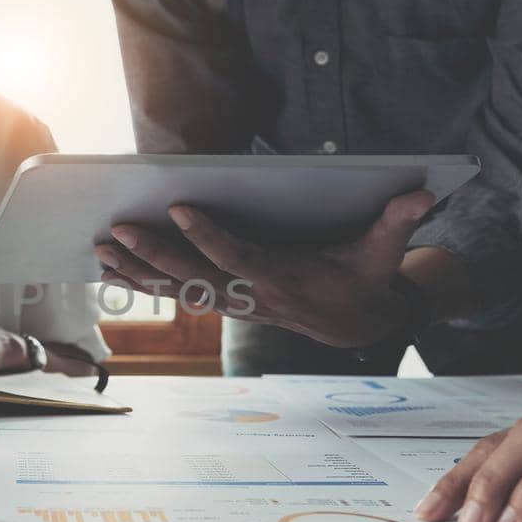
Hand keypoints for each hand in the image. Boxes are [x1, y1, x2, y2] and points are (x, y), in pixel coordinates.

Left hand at [94, 191, 433, 347]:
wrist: (355, 325)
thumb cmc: (363, 280)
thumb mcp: (383, 254)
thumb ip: (397, 223)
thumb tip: (422, 196)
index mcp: (284, 279)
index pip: (238, 258)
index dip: (208, 236)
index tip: (179, 209)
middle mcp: (252, 295)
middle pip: (194, 276)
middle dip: (154, 255)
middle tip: (117, 231)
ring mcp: (236, 303)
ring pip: (178, 289)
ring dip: (138, 271)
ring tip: (100, 251)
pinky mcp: (226, 302)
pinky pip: (177, 293)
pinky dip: (145, 280)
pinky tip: (113, 267)